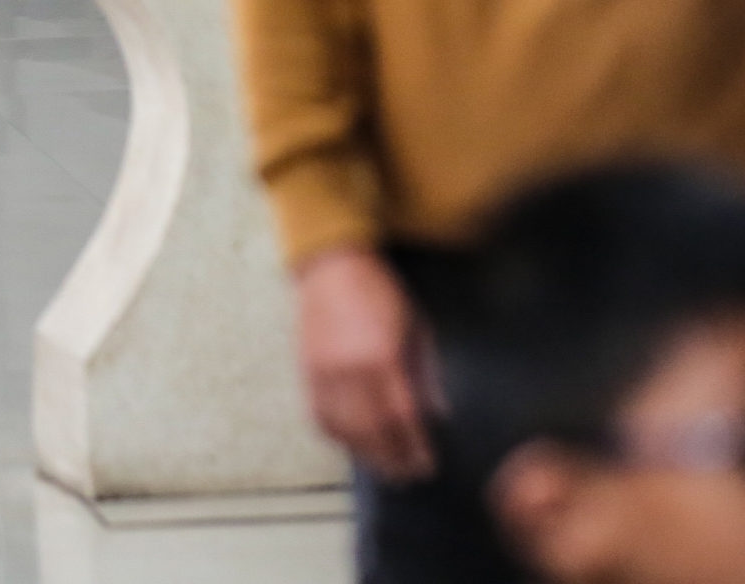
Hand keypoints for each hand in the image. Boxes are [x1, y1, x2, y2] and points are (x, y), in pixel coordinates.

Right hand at [295, 248, 434, 480]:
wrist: (332, 267)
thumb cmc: (379, 292)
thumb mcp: (416, 327)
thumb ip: (425, 373)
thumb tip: (437, 414)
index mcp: (382, 356)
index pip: (402, 417)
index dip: (415, 446)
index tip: (427, 464)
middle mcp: (350, 369)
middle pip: (372, 431)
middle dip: (391, 459)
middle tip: (407, 477)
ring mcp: (324, 371)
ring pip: (343, 428)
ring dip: (365, 455)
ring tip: (382, 469)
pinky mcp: (307, 370)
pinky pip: (319, 415)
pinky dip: (336, 436)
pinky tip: (351, 444)